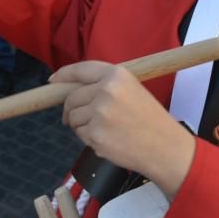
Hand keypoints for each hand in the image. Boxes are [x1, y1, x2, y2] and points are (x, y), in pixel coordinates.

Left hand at [56, 61, 195, 197]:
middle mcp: (106, 90)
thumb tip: (70, 89)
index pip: (81, 69)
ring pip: (72, 117)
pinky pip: (79, 134)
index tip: (52, 81)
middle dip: (70, 109)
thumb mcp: (132, 90)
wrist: (165, 148)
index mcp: (116, 74)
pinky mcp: (95, 133)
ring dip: (80, 125)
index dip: (63, 75)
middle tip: (79, 118)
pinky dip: (88, 138)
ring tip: (104, 130)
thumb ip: (104, 85)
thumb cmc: (150, 120)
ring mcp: (99, 112)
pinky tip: (107, 140)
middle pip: (71, 97)